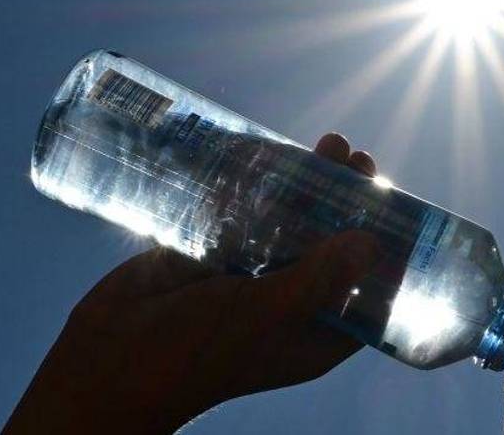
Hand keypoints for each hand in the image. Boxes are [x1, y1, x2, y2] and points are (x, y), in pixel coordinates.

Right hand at [5, 133, 381, 434]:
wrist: (106, 360)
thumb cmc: (191, 353)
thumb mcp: (264, 315)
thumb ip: (317, 280)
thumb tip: (372, 244)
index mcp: (315, 332)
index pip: (369, 289)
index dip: (387, 248)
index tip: (396, 203)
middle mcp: (290, 304)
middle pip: (334, 244)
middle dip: (349, 202)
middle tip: (356, 158)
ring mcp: (252, 277)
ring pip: (294, 223)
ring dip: (312, 185)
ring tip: (329, 143)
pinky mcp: (215, 254)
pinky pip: (250, 214)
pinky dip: (265, 187)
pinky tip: (276, 152)